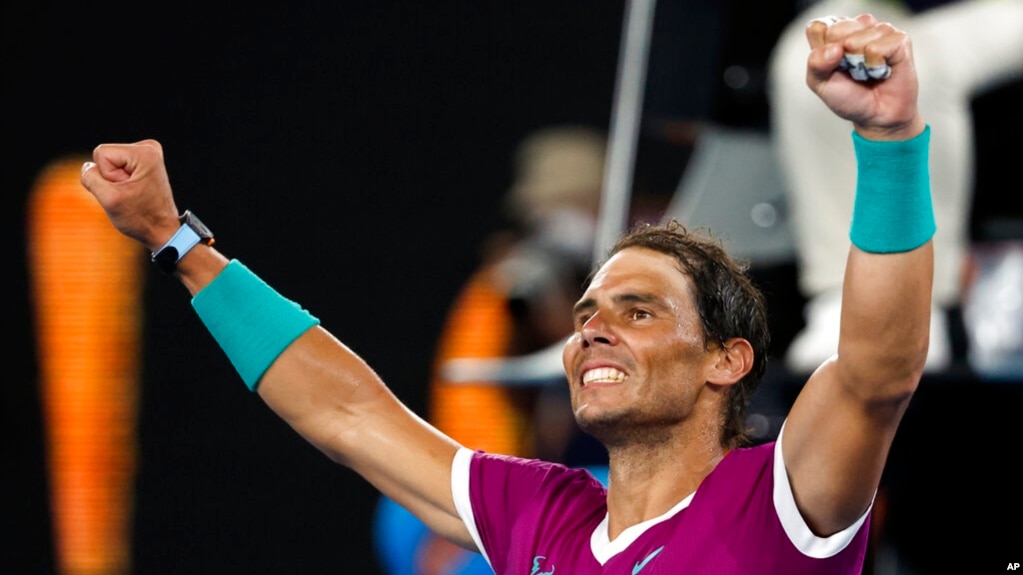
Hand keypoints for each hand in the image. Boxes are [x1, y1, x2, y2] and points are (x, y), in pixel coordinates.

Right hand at [80, 139, 181, 251]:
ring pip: (109, 163)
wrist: (162, 229)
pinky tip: (135, 191)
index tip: (126, 189)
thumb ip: (90, 178)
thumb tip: (88, 166)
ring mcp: (148, 154)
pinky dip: (121, 181)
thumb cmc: (141, 218)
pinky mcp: (144, 162)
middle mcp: (149, 147)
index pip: (101, 154)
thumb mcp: (109, 199)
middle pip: (104, 156)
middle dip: (111, 178)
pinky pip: (116, 167)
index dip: (107, 176)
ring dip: (116, 181)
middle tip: (130, 193)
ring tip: (133, 193)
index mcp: (144, 152)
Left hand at [804, 14, 923, 139]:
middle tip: (851, 70)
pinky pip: (877, 47)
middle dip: (839, 58)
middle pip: (836, 30)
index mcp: (835, 33)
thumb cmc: (849, 97)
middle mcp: (858, 27)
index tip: (831, 66)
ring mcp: (880, 31)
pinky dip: (875, 65)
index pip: (817, 28)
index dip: (820, 50)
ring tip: (867, 71)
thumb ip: (815, 64)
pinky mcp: (900, 40)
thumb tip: (835, 48)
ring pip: (856, 37)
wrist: (877, 117)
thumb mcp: (820, 84)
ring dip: (858, 63)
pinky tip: (881, 70)